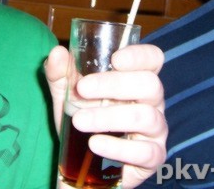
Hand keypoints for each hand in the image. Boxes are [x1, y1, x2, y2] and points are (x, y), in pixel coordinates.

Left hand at [45, 44, 166, 187]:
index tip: (114, 58)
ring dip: (109, 117)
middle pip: (150, 85)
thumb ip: (61, 72)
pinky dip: (118, 148)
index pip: (153, 58)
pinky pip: (145, 151)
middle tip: (82, 89)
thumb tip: (57, 54)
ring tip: (79, 121)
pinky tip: (94, 144)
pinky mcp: (153, 156)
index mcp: (138, 77)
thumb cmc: (85, 115)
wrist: (83, 161)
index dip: (139, 55)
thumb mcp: (67, 93)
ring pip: (146, 117)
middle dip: (115, 84)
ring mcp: (156, 129)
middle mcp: (153, 101)